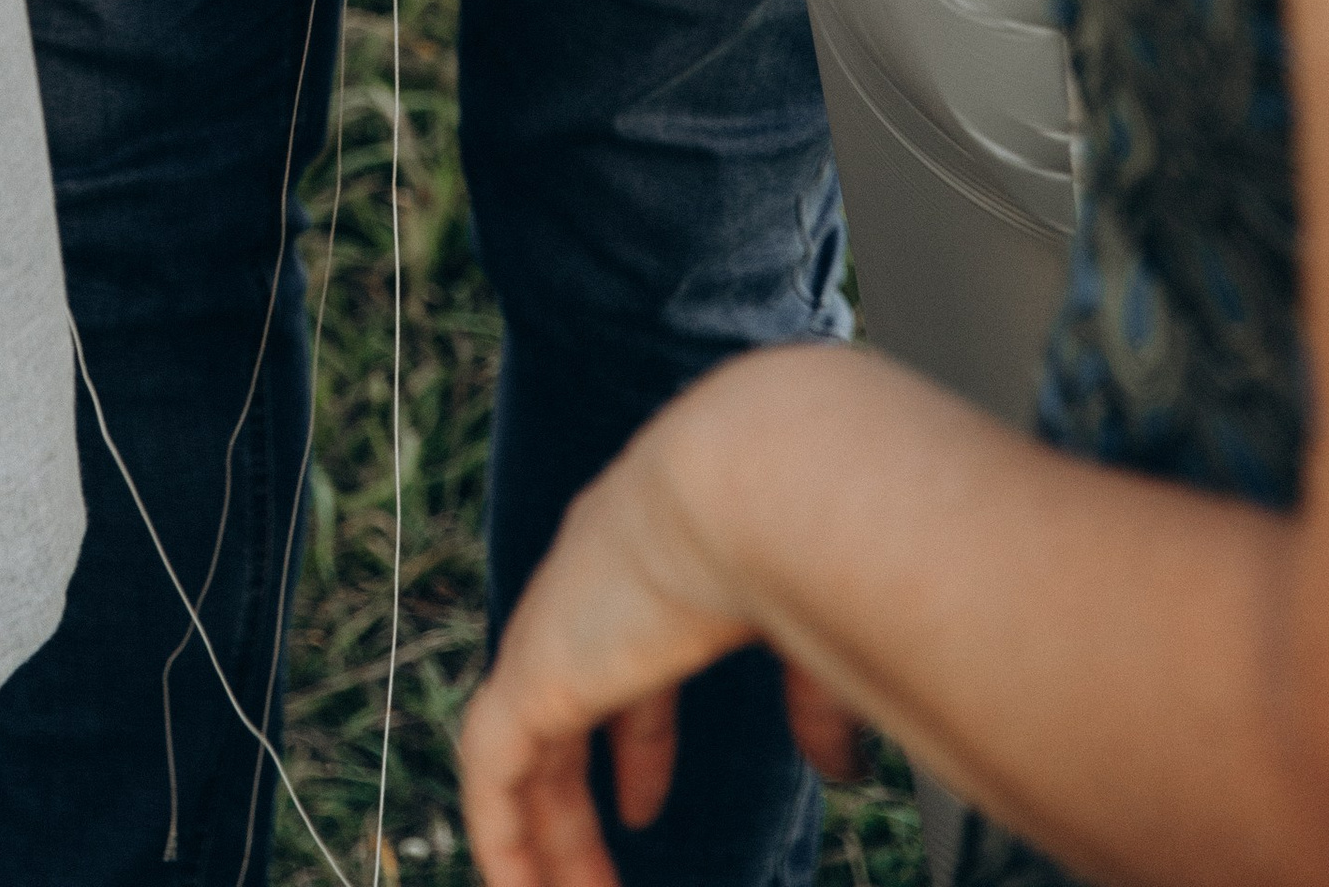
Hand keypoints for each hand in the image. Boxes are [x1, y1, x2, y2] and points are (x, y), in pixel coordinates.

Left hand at [462, 375, 863, 883]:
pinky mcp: (531, 670)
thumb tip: (837, 768)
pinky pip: (490, 774)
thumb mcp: (817, 623)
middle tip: (593, 881)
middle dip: (574, 806)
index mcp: (651, 571)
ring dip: (542, 842)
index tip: (640, 807)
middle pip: (562, 719)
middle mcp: (589, 593)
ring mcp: (553, 629)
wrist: (758, 481)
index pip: (624, 670)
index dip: (636, 745)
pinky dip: (499, 839)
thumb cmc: (804, 531)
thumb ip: (818, 695)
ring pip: (520, 756)